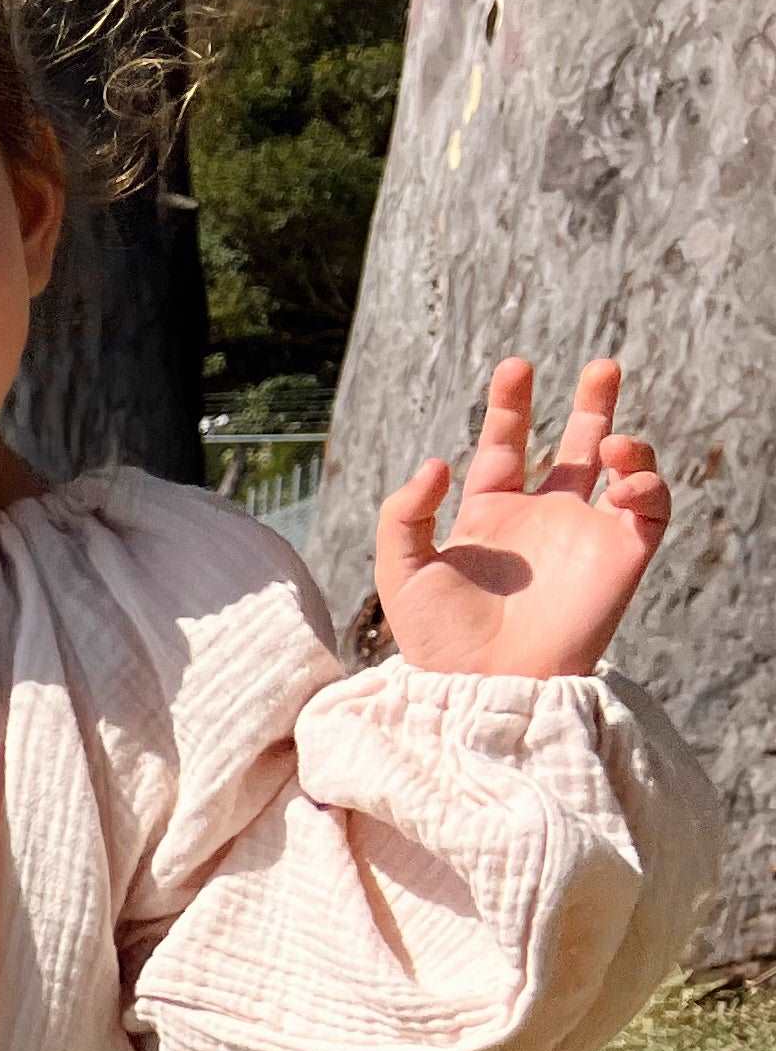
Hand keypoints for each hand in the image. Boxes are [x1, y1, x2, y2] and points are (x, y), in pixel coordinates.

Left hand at [374, 356, 669, 679]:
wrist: (479, 686)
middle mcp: (542, 519)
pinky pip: (650, 509)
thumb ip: (404, 512)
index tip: (516, 367)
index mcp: (490, 515)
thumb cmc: (437, 639)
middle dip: (593, 403)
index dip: (511, 406)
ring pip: (622, 470)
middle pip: (577, 445)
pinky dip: (650, 485)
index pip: (507, 446)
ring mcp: (583, 535)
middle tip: (603, 364)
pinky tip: (627, 477)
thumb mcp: (400, 570)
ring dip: (627, 442)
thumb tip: (439, 461)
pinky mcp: (621, 558)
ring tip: (613, 439)